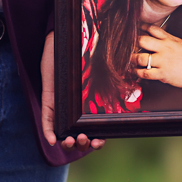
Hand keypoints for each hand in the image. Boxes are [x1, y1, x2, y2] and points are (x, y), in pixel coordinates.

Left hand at [41, 31, 103, 151]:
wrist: (66, 37)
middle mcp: (74, 108)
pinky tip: (53, 139)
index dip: (97, 140)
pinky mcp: (49, 97)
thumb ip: (113, 76)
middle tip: (86, 139)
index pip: (93, 129)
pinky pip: (47, 118)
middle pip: (79, 135)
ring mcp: (61, 104)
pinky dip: (48, 130)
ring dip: (69, 142)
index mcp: (89, 104)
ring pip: (64, 132)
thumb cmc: (86, 51)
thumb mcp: (101, 68)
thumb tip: (133, 83)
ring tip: (75, 139)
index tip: (100, 141)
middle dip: (83, 143)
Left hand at [134, 25, 181, 88]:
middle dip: (133, 42)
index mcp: (169, 39)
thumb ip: (168, 39)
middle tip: (128, 45)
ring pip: (141, 58)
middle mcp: (164, 48)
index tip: (134, 29)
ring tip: (130, 60)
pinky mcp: (162, 74)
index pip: (152, 29)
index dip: (141, 28)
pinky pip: (145, 73)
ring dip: (133, 59)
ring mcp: (163, 61)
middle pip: (142, 40)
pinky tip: (136, 71)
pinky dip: (138, 72)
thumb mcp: (181, 43)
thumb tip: (157, 35)